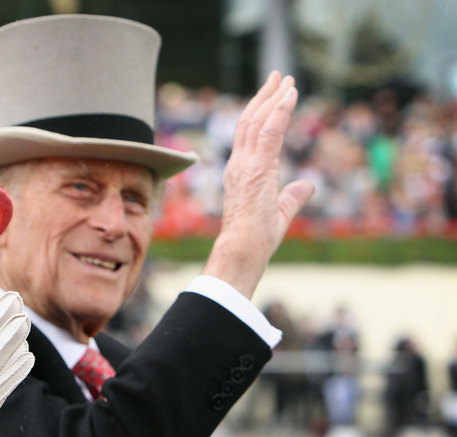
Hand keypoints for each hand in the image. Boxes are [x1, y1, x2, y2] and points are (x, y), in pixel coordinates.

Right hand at [202, 71, 314, 297]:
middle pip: (250, 121)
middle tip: (278, 77)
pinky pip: (269, 131)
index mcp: (241, 172)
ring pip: (258, 121)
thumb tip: (308, 185)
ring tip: (286, 79)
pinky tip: (290, 95)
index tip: (273, 95)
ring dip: (273, 97)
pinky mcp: (257, 167)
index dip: (260, 112)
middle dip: (265, 96)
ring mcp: (246, 164)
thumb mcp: (281, 212)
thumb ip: (293, 196)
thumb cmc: (256, 238)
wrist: (243, 248)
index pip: (249, 135)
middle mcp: (239, 163)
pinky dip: (280, 110)